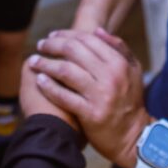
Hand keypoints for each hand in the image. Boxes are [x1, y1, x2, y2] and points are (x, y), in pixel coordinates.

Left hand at [29, 28, 149, 167]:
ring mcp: (100, 95)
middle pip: (74, 51)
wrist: (133, 136)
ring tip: (33, 61)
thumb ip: (118, 48)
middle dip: (53, 45)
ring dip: (46, 64)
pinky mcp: (90, 114)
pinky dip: (49, 87)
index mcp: (119, 63)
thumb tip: (97, 30)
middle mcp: (110, 76)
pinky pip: (64, 96)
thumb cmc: (130, 100)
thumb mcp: (132, 70)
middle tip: (40, 45)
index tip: (53, 35)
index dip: (66, 34)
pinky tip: (39, 80)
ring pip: (65, 71)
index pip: (87, 39)